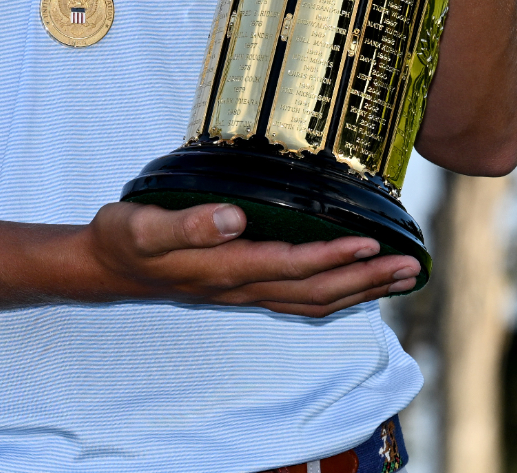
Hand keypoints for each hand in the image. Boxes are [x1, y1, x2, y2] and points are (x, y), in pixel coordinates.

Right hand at [77, 201, 419, 317]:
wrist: (105, 265)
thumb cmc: (124, 239)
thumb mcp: (143, 225)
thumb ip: (188, 223)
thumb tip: (234, 217)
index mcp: (224, 269)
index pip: (292, 265)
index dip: (335, 256)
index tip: (373, 241)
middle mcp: (242, 286)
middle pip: (317, 292)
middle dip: (366, 280)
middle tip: (411, 266)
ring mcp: (245, 292)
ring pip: (315, 300)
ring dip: (361, 290)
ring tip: (401, 276)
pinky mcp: (244, 286)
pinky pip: (301, 298)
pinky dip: (337, 292)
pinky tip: (356, 281)